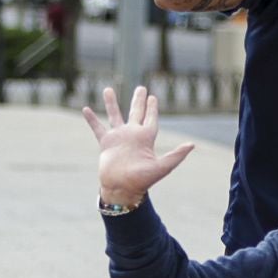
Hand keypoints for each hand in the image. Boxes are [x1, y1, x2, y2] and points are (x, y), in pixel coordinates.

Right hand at [83, 85, 194, 208]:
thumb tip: (192, 145)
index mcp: (146, 139)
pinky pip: (97, 128)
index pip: (151, 119)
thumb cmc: (142, 181)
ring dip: (111, 103)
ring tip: (108, 89)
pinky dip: (91, 119)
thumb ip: (176, 155)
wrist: (122, 189)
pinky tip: (85, 109)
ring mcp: (118, 138)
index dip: (152, 108)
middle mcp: (132, 136)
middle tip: (141, 88)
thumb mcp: (162, 167)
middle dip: (139, 101)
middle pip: (136, 113)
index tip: (153, 97)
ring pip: (114, 115)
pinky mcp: (106, 143)